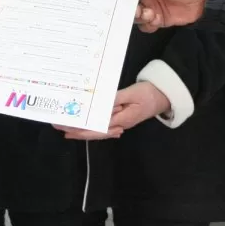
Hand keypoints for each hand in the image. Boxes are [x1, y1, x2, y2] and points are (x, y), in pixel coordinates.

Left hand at [54, 83, 170, 140]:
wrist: (164, 96)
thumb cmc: (149, 93)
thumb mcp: (132, 93)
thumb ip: (115, 99)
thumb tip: (98, 105)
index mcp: (122, 120)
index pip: (98, 128)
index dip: (81, 129)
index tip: (67, 128)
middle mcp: (120, 124)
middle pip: (95, 132)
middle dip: (77, 130)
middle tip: (60, 126)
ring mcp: (121, 122)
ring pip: (98, 130)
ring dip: (83, 128)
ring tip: (67, 126)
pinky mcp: (121, 118)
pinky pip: (104, 124)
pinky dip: (92, 125)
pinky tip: (83, 125)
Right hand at [116, 0, 207, 32]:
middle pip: (127, 0)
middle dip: (128, 6)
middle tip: (136, 10)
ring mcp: (151, 5)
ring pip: (135, 14)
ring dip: (139, 16)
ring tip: (150, 14)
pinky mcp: (158, 18)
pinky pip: (145, 25)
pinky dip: (148, 25)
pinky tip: (156, 21)